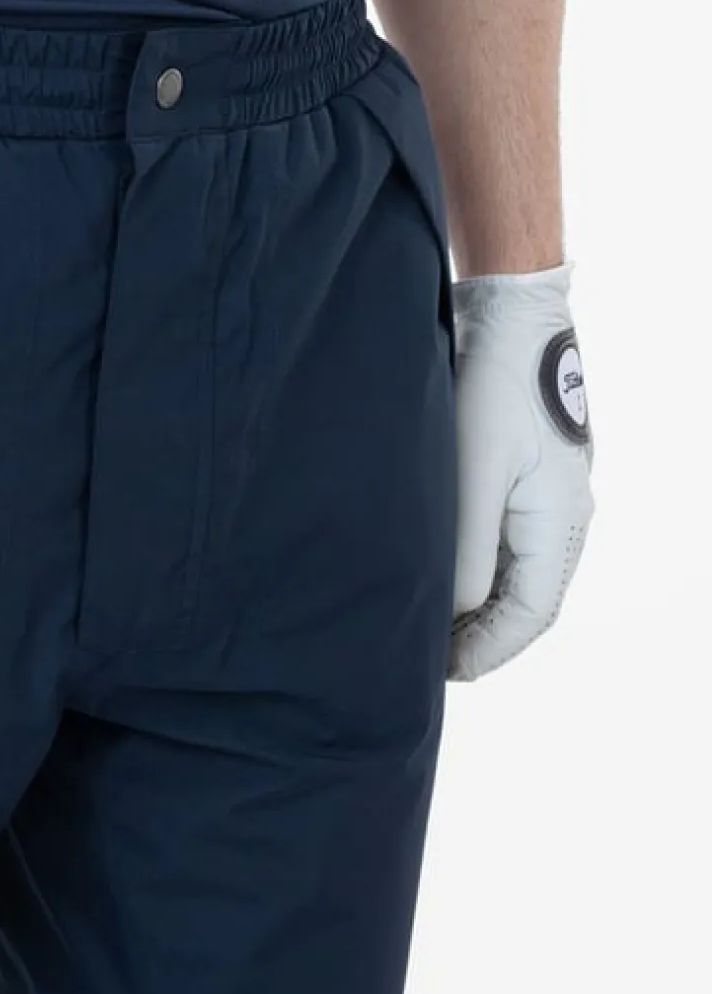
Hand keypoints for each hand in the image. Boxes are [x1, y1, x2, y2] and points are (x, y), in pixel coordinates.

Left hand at [449, 261, 594, 680]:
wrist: (510, 318)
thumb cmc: (491, 392)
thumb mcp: (470, 477)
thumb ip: (467, 551)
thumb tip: (456, 610)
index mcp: (559, 526)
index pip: (530, 617)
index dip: (487, 653)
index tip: (444, 675)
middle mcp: (564, 520)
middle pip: (527, 603)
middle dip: (482, 638)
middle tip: (429, 660)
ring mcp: (549, 499)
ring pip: (518, 576)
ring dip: (479, 607)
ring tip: (429, 625)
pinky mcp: (529, 477)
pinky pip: (510, 543)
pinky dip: (480, 571)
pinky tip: (443, 573)